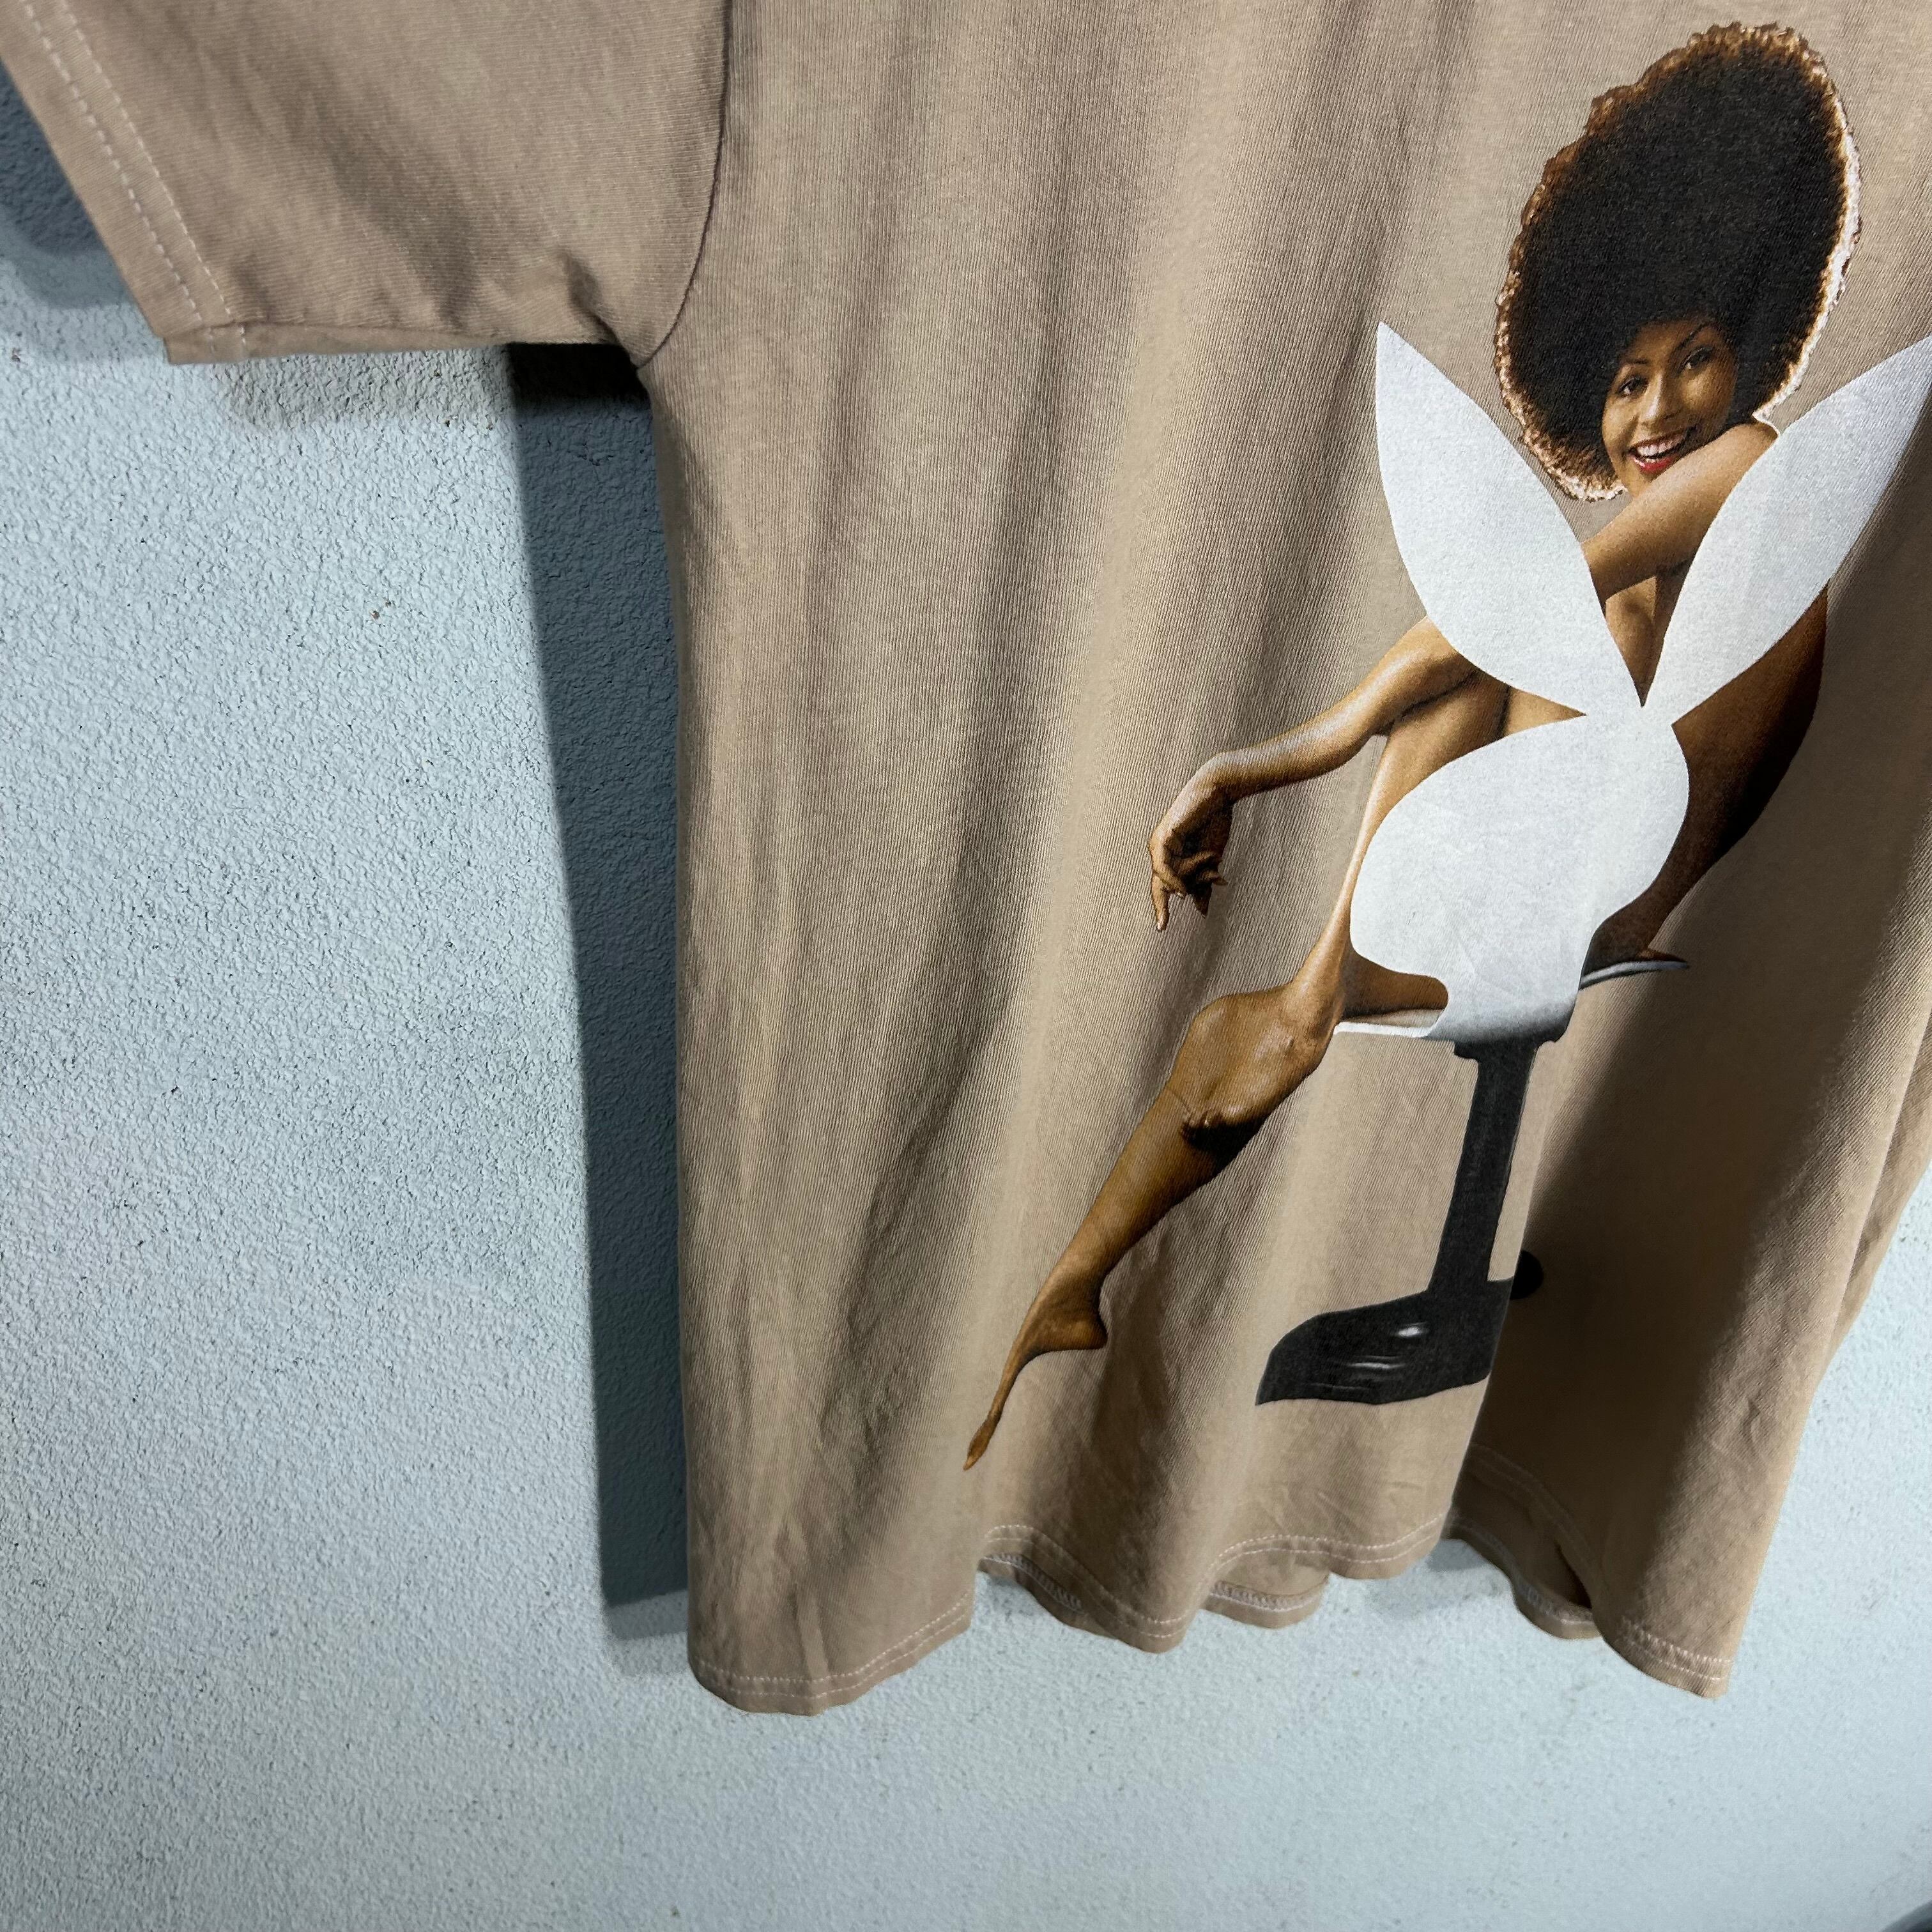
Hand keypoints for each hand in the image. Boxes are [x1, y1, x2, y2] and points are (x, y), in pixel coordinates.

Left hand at [1149, 763, 1234, 929]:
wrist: (1219, 795)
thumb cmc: (1214, 824)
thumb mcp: (1210, 862)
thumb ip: (1203, 886)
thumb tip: (1201, 911)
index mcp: (1170, 858)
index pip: (1162, 888)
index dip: (1161, 908)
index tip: (1161, 929)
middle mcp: (1159, 852)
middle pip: (1164, 887)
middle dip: (1175, 897)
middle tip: (1176, 913)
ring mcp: (1158, 845)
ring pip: (1169, 878)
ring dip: (1193, 875)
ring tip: (1210, 858)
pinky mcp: (1161, 838)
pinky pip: (1163, 868)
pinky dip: (1173, 879)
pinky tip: (1182, 888)